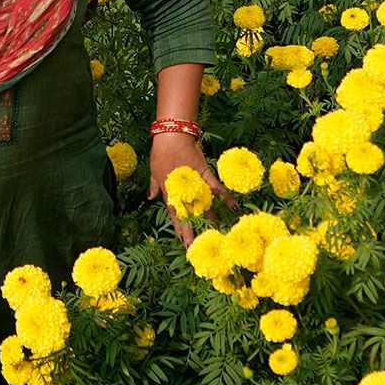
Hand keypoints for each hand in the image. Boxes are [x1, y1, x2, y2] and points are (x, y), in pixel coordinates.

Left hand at [148, 132, 236, 248]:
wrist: (172, 137)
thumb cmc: (160, 152)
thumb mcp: (153, 171)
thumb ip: (154, 186)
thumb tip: (150, 197)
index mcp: (170, 193)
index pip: (175, 216)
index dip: (180, 230)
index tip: (184, 243)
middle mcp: (183, 192)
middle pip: (189, 216)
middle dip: (193, 232)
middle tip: (196, 248)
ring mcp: (194, 184)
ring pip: (203, 206)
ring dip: (210, 220)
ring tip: (216, 234)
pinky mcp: (205, 174)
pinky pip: (217, 188)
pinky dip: (226, 198)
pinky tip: (234, 208)